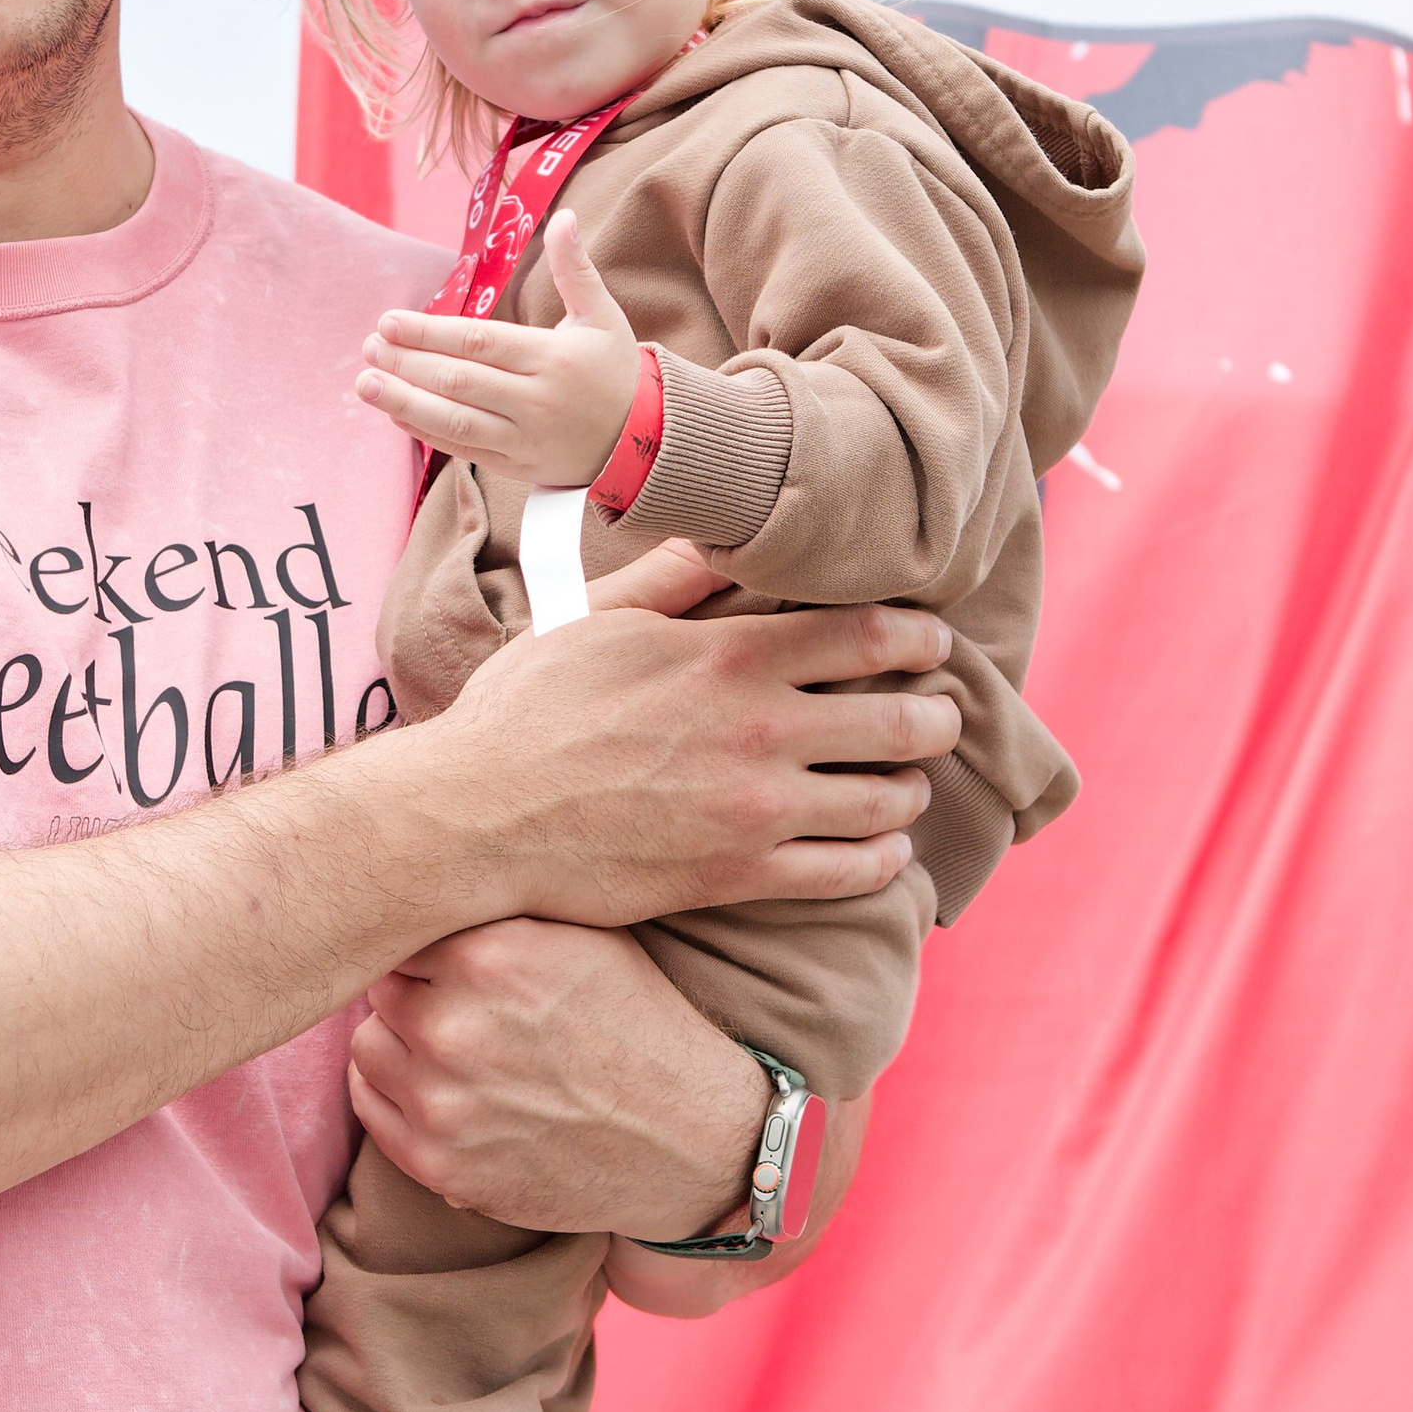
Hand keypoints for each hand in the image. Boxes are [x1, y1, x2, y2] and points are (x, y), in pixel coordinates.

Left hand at [349, 919, 775, 1239]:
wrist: (695, 1141)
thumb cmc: (642, 1027)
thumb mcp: (586, 937)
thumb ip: (500, 909)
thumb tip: (421, 879)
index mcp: (491, 954)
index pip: (403, 926)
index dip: (427, 938)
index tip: (444, 950)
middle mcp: (455, 1026)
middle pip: (380, 985)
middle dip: (414, 990)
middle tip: (455, 1002)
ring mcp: (442, 1102)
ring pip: (368, 1046)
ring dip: (399, 1043)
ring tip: (453, 1048)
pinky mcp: (439, 1164)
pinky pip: (371, 1108)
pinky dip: (394, 1094)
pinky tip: (440, 1087)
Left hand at [357, 212, 638, 489]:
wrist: (645, 442)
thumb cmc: (616, 371)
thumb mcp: (603, 316)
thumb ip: (575, 269)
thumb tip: (563, 216)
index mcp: (553, 360)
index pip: (481, 344)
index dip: (431, 333)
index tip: (389, 322)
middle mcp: (536, 402)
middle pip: (460, 382)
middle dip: (408, 364)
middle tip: (368, 346)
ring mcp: (524, 439)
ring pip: (455, 422)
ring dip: (404, 403)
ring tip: (365, 384)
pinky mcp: (515, 466)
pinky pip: (463, 450)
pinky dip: (426, 434)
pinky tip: (395, 414)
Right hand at [432, 597, 958, 933]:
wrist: (477, 818)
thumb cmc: (526, 712)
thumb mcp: (594, 620)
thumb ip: (673, 580)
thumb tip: (723, 535)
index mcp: (729, 657)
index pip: (868, 637)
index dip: (920, 637)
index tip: (930, 643)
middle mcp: (760, 732)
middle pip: (903, 721)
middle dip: (934, 716)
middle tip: (935, 714)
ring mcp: (755, 811)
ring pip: (888, 800)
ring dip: (910, 788)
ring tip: (904, 780)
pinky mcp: (738, 876)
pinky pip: (849, 874)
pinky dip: (882, 860)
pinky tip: (881, 848)